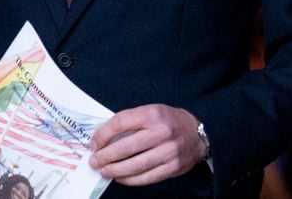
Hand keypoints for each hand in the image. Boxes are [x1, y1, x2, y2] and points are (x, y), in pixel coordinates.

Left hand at [88, 104, 208, 185]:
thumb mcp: (149, 111)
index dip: (102, 135)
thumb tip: (103, 137)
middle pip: (126, 147)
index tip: (93, 144)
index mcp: (151, 114)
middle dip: (106, 156)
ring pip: (136, 165)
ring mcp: (168, 152)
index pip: (120, 123)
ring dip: (115, 170)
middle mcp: (161, 133)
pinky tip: (120, 178)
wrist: (197, 133)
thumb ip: (129, 121)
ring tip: (103, 171)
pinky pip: (147, 177)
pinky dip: (130, 179)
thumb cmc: (167, 121)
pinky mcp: (173, 167)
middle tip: (94, 161)